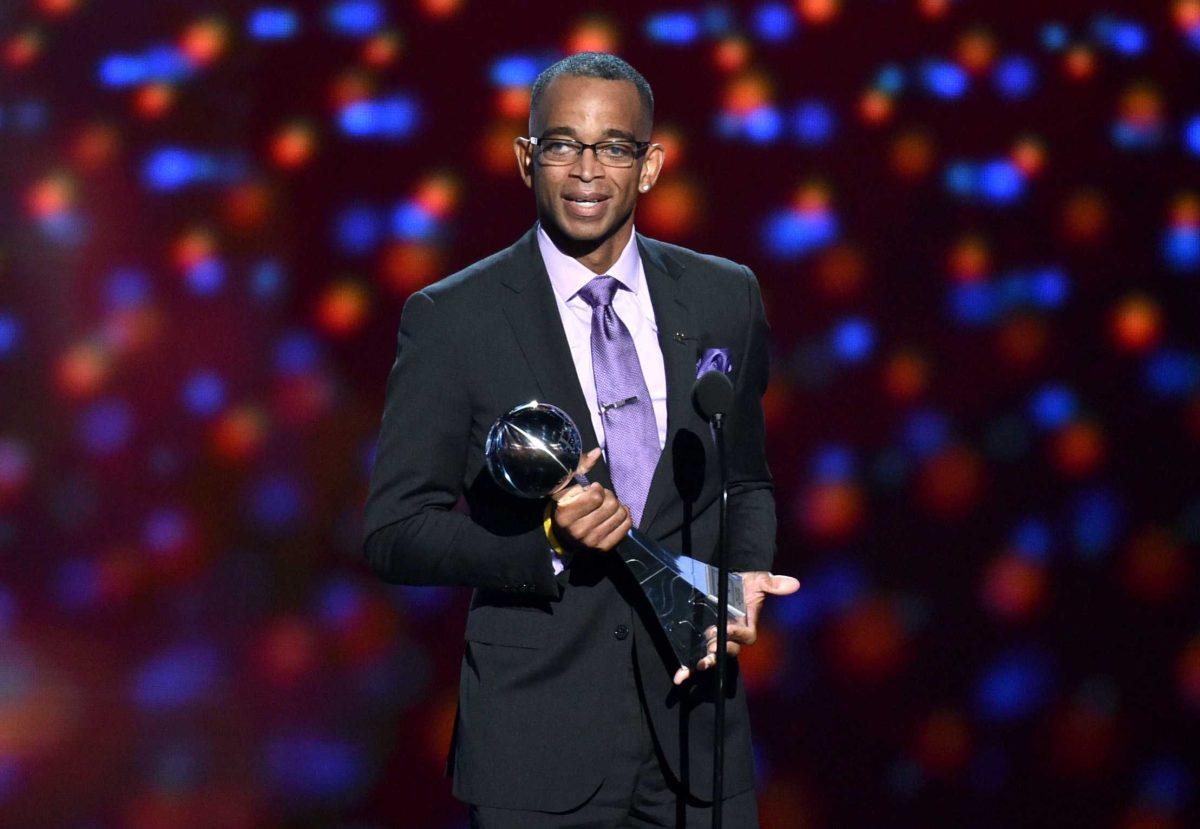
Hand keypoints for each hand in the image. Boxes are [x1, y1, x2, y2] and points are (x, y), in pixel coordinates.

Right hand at [550, 448, 631, 552]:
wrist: (565, 537)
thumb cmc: (567, 507)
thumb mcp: (568, 487)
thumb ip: (580, 467)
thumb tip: (597, 452)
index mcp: (566, 515)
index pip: (596, 496)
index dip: (598, 488)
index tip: (592, 489)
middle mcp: (578, 531)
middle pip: (611, 504)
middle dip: (608, 496)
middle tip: (601, 498)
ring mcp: (592, 542)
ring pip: (620, 514)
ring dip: (617, 506)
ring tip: (608, 506)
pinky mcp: (604, 548)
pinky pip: (626, 526)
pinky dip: (625, 516)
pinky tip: (616, 514)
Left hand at [672, 571, 800, 684]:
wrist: (727, 582)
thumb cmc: (745, 583)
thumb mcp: (759, 581)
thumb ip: (772, 584)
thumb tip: (793, 584)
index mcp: (746, 626)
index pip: (745, 636)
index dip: (736, 634)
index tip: (724, 628)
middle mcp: (732, 636)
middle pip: (729, 651)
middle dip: (719, 653)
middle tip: (709, 651)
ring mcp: (717, 639)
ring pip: (714, 657)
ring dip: (705, 663)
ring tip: (697, 666)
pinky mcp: (703, 640)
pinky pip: (696, 655)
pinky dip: (688, 668)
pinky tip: (679, 677)